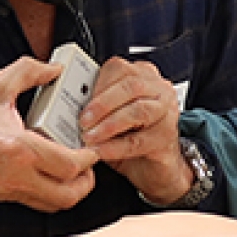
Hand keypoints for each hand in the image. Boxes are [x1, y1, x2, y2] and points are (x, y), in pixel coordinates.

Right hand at [0, 56, 97, 210]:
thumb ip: (29, 72)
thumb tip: (54, 68)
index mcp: (20, 149)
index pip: (70, 165)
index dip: (90, 158)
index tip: (92, 146)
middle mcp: (17, 175)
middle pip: (68, 195)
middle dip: (86, 182)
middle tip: (89, 163)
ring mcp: (8, 189)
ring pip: (53, 205)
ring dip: (70, 191)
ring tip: (73, 171)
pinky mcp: (0, 194)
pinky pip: (35, 202)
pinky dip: (50, 192)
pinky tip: (48, 172)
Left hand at [78, 56, 192, 204]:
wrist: (154, 167)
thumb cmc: (130, 136)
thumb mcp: (110, 115)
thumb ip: (96, 105)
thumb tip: (69, 106)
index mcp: (142, 76)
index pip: (119, 69)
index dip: (97, 84)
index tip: (78, 98)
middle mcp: (159, 90)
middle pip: (131, 86)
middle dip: (102, 104)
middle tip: (82, 120)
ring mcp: (167, 113)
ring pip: (139, 111)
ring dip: (109, 124)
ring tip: (90, 136)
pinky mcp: (167, 138)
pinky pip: (140, 140)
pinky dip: (117, 146)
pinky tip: (102, 150)